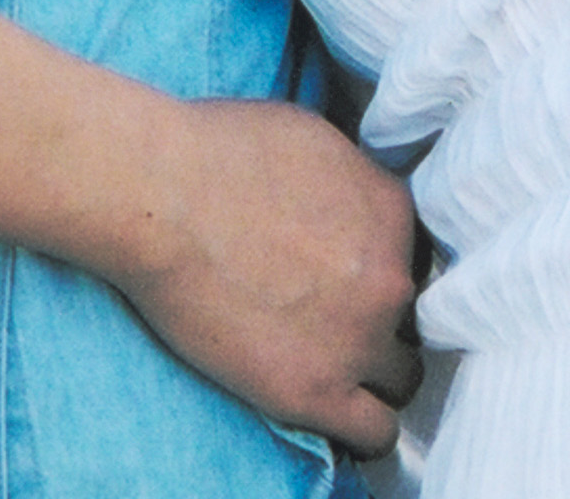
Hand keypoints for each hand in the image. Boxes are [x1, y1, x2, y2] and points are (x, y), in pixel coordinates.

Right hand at [116, 96, 422, 455]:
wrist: (158, 197)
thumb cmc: (214, 151)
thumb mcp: (310, 137)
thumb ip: (350, 178)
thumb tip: (352, 193)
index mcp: (391, 212)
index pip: (412, 254)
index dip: (377, 265)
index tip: (345, 273)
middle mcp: (390, 278)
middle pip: (410, 314)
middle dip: (375, 315)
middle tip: (327, 314)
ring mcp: (357, 339)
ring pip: (403, 377)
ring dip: (373, 372)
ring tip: (330, 365)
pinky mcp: (314, 390)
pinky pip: (375, 432)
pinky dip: (364, 429)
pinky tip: (339, 412)